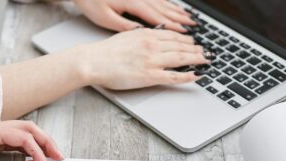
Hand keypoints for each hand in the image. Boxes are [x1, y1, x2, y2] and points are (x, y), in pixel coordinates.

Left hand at [0, 121, 63, 160]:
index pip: (23, 138)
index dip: (38, 152)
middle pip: (28, 128)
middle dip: (45, 141)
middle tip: (58, 155)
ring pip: (25, 132)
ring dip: (40, 143)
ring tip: (53, 155)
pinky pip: (18, 140)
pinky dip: (30, 147)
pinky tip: (39, 155)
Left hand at [74, 0, 194, 31]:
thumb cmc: (91, 1)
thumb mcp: (105, 18)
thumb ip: (125, 25)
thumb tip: (141, 33)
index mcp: (134, 4)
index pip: (158, 18)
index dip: (173, 27)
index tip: (185, 33)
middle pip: (165, 9)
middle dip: (181, 19)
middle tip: (194, 25)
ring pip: (163, 3)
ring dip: (177, 11)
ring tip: (189, 17)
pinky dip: (167, 3)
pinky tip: (172, 7)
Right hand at [79, 28, 209, 89]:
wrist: (93, 61)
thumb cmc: (105, 52)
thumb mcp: (126, 36)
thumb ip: (142, 37)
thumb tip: (151, 37)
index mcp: (146, 35)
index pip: (173, 35)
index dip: (187, 39)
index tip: (194, 42)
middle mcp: (152, 45)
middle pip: (181, 46)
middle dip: (197, 49)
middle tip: (207, 52)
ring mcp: (152, 61)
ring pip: (181, 58)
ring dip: (196, 59)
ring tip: (206, 61)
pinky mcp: (149, 76)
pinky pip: (173, 76)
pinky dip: (187, 75)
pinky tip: (196, 75)